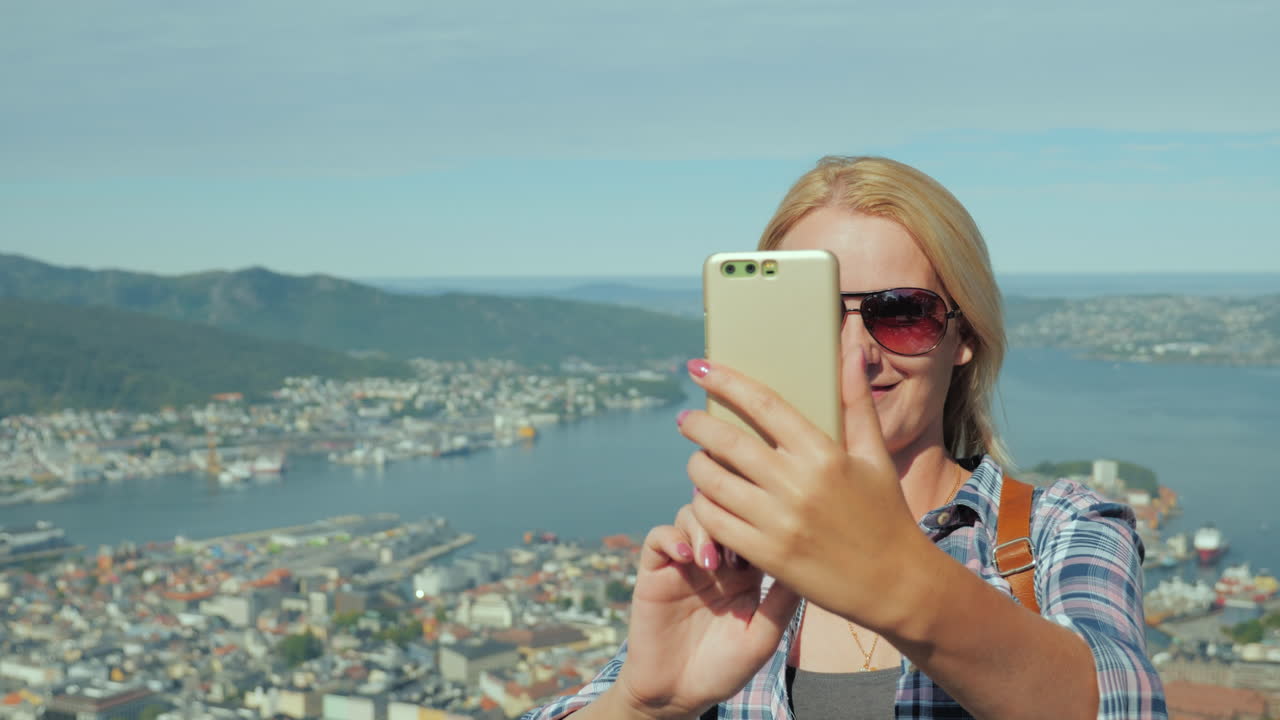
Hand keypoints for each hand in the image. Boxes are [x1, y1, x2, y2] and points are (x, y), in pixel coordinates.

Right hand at [611, 506, 799, 719]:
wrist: (677, 694)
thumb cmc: (724, 669)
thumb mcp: (762, 638)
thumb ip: (781, 602)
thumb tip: (809, 561)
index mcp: (746, 572)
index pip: (755, 526)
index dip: (763, 523)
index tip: (769, 544)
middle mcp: (716, 560)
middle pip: (723, 510)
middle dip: (731, 519)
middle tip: (737, 553)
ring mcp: (684, 563)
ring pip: (692, 515)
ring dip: (704, 528)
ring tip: (710, 562)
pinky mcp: (655, 571)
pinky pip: (660, 537)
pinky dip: (672, 538)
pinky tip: (686, 558)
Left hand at [678, 356, 931, 633]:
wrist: (896, 584)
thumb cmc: (886, 514)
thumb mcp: (875, 455)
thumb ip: (856, 401)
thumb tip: (850, 346)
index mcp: (824, 454)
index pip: (763, 405)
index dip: (726, 381)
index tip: (701, 367)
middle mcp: (798, 485)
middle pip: (727, 442)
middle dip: (697, 424)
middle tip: (686, 418)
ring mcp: (779, 522)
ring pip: (713, 482)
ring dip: (697, 465)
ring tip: (698, 458)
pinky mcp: (766, 556)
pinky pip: (715, 522)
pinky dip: (703, 505)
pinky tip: (706, 497)